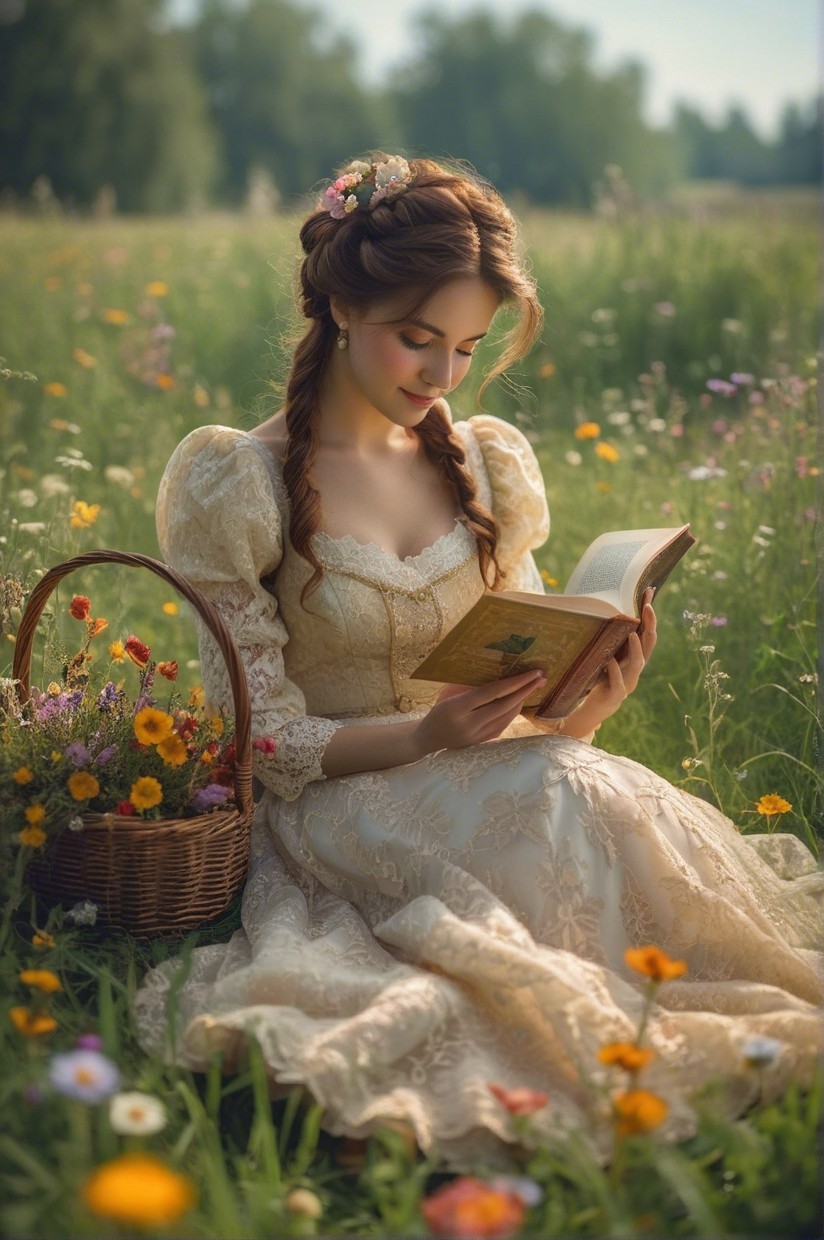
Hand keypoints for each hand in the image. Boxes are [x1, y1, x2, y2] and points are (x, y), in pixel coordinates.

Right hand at [413, 668, 547, 757]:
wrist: (427, 740)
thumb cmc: (437, 711)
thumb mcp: (448, 694)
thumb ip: (470, 686)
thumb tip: (498, 673)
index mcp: (457, 708)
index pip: (492, 692)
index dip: (515, 681)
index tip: (532, 672)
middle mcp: (469, 725)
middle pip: (505, 705)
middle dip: (526, 690)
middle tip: (541, 677)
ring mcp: (478, 736)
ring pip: (508, 716)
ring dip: (523, 699)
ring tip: (534, 685)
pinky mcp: (483, 742)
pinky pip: (504, 723)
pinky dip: (514, 710)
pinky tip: (521, 699)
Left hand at [562, 589, 657, 737]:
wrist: (595, 708)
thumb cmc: (601, 677)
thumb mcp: (608, 654)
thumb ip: (612, 638)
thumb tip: (606, 610)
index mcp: (635, 657)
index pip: (647, 632)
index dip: (649, 614)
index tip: (649, 592)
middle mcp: (636, 668)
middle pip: (648, 645)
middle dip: (650, 625)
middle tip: (648, 607)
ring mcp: (628, 682)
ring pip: (637, 664)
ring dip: (636, 648)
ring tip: (633, 633)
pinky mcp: (615, 695)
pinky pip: (618, 682)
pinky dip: (614, 671)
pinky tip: (610, 660)